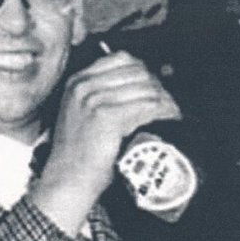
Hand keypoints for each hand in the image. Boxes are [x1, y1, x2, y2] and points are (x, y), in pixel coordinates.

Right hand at [29, 51, 180, 236]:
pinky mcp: (106, 117)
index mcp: (77, 82)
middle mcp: (83, 87)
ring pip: (145, 88)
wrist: (67, 182)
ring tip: (172, 113)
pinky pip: (146, 106)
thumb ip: (103, 95)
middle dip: (157, 86)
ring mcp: (94, 101)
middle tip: (169, 104)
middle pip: (136, 71)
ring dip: (164, 100)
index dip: (144, 72)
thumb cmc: (78, 156)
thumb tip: (142, 85)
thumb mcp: (82, 115)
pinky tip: (168, 120)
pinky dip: (162, 112)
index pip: (121, 59)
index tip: (155, 88)